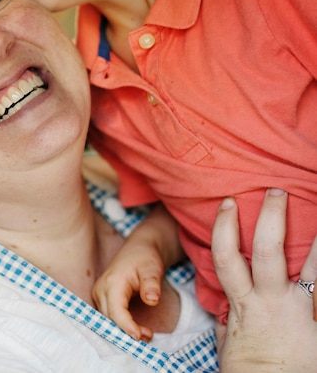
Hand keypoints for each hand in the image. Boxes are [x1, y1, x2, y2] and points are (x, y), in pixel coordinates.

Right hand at [92, 236, 163, 341]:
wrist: (139, 249)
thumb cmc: (145, 258)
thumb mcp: (152, 268)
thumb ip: (152, 284)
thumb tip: (153, 300)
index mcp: (112, 282)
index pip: (115, 311)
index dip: (126, 326)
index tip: (140, 336)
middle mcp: (101, 289)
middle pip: (110, 318)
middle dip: (127, 331)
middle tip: (149, 336)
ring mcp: (99, 293)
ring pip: (108, 319)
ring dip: (124, 330)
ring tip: (146, 334)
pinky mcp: (102, 297)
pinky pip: (108, 315)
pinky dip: (121, 324)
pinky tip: (136, 328)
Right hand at [212, 189, 316, 372]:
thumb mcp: (229, 343)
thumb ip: (228, 318)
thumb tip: (225, 306)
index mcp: (244, 304)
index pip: (227, 256)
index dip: (225, 226)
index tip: (228, 203)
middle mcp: (272, 302)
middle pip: (268, 250)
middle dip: (271, 217)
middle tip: (275, 191)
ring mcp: (302, 312)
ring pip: (313, 268)